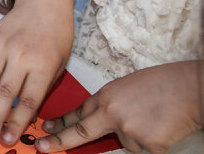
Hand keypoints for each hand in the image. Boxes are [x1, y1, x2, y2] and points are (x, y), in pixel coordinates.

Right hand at [0, 0, 73, 146]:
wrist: (44, 4)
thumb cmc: (57, 37)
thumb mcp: (60, 65)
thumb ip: (42, 87)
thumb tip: (24, 113)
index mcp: (43, 66)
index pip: (28, 101)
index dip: (17, 122)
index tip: (9, 138)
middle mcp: (21, 56)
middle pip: (5, 93)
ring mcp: (2, 45)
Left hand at [36, 61, 203, 152]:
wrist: (189, 89)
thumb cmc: (163, 84)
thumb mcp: (126, 87)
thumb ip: (111, 104)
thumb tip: (104, 122)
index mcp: (106, 96)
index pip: (78, 113)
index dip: (62, 123)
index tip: (46, 129)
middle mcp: (111, 114)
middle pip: (80, 132)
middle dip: (59, 142)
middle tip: (42, 147)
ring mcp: (127, 130)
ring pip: (125, 143)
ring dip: (137, 136)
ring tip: (154, 118)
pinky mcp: (145, 145)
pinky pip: (143, 150)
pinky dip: (152, 143)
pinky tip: (162, 127)